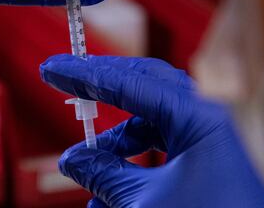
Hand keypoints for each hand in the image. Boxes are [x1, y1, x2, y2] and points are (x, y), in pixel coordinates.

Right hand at [40, 55, 263, 207]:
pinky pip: (165, 148)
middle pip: (144, 87)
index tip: (52, 68)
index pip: (129, 83)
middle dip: (104, 89)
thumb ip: (106, 175)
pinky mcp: (210, 163)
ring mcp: (210, 139)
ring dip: (117, 143)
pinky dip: (136, 163)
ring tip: (87, 169)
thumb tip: (74, 159)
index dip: (85, 75)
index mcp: (198, 117)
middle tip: (68, 84)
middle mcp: (207, 119)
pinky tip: (112, 193)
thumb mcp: (146, 203)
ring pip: (153, 124)